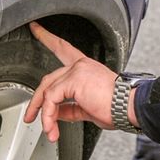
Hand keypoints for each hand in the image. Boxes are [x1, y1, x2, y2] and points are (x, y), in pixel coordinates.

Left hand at [24, 22, 125, 140]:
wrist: (129, 108)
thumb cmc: (118, 108)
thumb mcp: (89, 108)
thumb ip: (71, 108)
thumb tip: (57, 113)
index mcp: (86, 68)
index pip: (64, 49)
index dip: (48, 38)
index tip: (36, 30)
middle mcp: (81, 66)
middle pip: (49, 78)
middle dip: (36, 100)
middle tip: (30, 116)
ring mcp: (76, 71)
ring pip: (47, 91)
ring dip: (43, 114)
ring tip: (48, 130)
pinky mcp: (73, 81)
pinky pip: (51, 100)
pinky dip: (49, 116)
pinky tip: (53, 127)